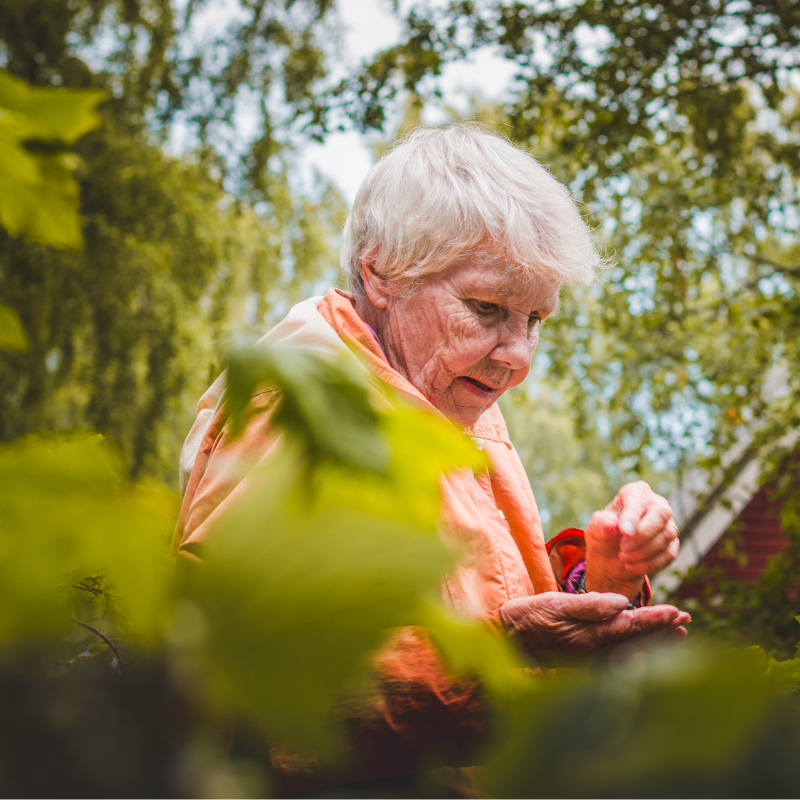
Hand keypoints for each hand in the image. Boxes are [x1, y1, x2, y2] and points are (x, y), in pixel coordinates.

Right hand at [498, 591, 689, 664]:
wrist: (505, 639)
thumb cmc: (528, 616)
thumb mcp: (555, 604)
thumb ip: (590, 605)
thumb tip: (623, 604)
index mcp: (590, 636)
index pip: (632, 626)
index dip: (656, 619)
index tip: (677, 612)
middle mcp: (595, 653)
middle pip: (638, 642)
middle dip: (663, 632)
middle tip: (685, 621)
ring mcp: (590, 660)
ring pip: (631, 651)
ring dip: (654, 641)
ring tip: (675, 633)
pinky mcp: (583, 662)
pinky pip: (619, 658)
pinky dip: (636, 651)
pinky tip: (642, 650)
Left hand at [585, 480, 679, 598]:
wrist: (611, 558)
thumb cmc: (604, 535)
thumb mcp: (595, 530)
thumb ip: (601, 524)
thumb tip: (611, 524)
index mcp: (635, 493)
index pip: (638, 499)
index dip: (632, 516)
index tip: (623, 532)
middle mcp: (656, 504)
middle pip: (661, 514)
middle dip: (642, 534)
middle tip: (623, 548)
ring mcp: (667, 524)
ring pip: (667, 535)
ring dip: (644, 551)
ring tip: (623, 557)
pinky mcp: (672, 544)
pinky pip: (669, 554)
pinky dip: (650, 564)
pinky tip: (631, 567)